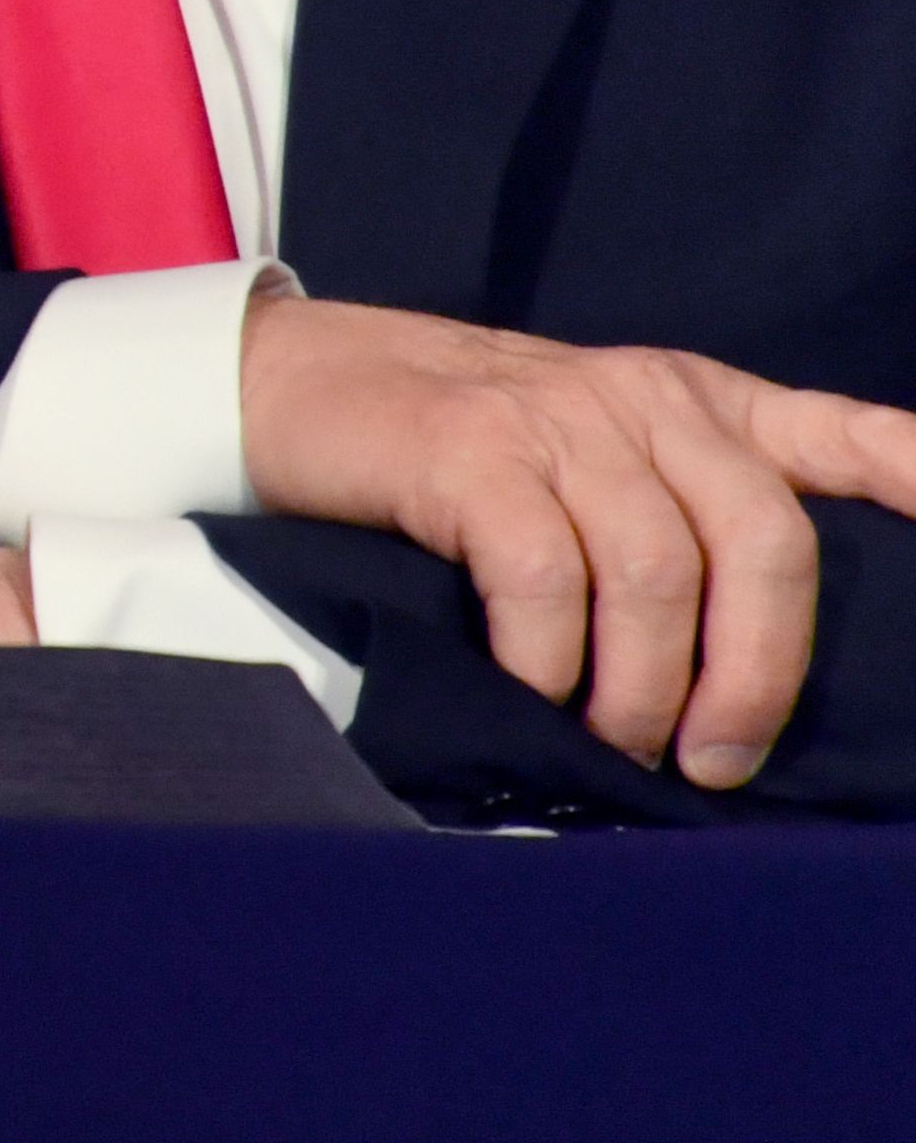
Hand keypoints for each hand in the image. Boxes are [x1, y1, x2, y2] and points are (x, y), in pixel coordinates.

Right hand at [240, 292, 915, 790]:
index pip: (845, 433)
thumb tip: (748, 673)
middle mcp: (644, 398)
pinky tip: (534, 691)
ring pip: (655, 573)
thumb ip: (681, 512)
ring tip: (616, 742)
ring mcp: (555, 418)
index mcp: (696, 402)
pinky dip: (548, 660)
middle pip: (763, 541)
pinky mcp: (466, 450)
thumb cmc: (462, 448)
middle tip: (714, 761)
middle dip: (756, 675)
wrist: (297, 381)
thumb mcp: (594, 453)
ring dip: (644, 688)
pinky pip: (543, 576)